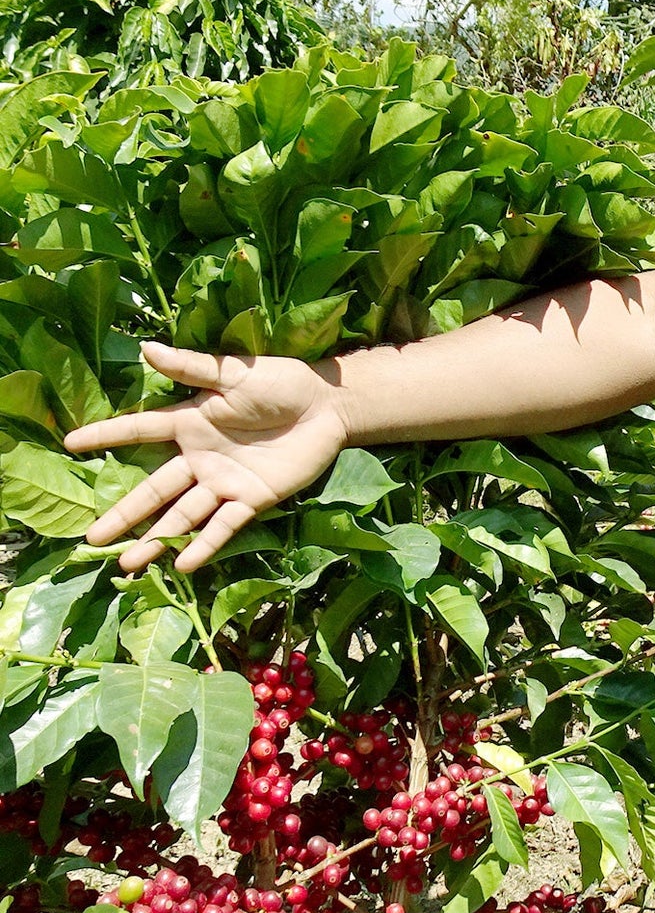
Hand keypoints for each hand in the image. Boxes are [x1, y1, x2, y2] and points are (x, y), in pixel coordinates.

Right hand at [64, 343, 349, 572]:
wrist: (328, 406)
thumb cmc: (281, 381)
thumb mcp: (234, 372)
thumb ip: (192, 368)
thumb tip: (146, 348)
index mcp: (190, 422)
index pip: (139, 430)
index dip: (106, 436)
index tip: (68, 445)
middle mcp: (200, 457)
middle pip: (154, 490)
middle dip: (123, 514)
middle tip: (91, 538)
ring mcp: (225, 481)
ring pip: (182, 515)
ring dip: (155, 539)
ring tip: (126, 563)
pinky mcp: (253, 498)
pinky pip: (224, 525)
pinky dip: (205, 544)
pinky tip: (181, 564)